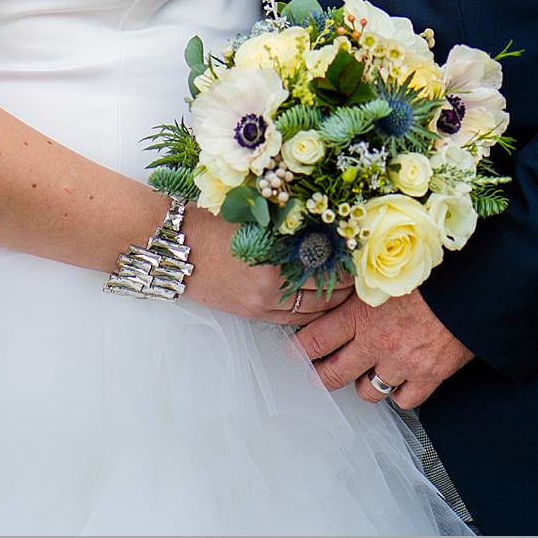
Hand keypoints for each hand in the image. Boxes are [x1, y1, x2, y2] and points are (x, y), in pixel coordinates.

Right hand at [181, 206, 350, 325]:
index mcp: (276, 256)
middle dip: (347, 287)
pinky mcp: (249, 313)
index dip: (350, 263)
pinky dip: (308, 314)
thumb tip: (326, 223)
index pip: (328, 265)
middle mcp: (271, 285)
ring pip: (310, 311)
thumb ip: (289, 224)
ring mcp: (260, 303)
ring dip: (331, 303)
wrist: (174, 247)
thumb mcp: (256, 216)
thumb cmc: (212, 222)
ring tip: (346, 292)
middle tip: (362, 277)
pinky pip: (289, 320)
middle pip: (324, 292)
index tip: (362, 256)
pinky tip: (319, 305)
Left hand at [294, 286, 474, 410]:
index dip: (299, 349)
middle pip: (331, 375)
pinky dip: (401, 392)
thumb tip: (344, 287)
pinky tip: (403, 378)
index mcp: (362, 311)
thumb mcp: (391, 268)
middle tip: (320, 372)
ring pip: (367, 392)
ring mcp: (403, 363)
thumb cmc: (438, 268)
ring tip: (370, 370)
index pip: (313, 341)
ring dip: (365, 383)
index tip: (295, 351)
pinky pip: (403, 401)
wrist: (483, 280)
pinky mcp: (429, 375)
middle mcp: (377, 342)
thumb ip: (364, 283)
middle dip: (321, 376)